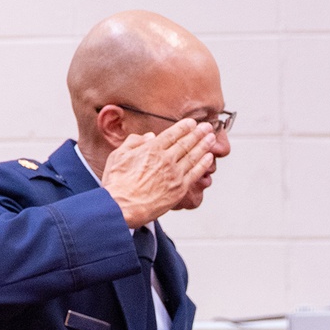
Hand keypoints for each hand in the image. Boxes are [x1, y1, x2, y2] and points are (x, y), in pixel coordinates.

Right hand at [102, 118, 217, 227]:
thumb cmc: (117, 184)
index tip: (192, 122)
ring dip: (204, 145)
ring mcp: (174, 174)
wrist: (122, 207)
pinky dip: (203, 164)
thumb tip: (149, 136)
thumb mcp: (118, 156)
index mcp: (151, 149)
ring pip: (193, 156)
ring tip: (211, 137)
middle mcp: (166, 159)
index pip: (172, 134)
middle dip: (198, 133)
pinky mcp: (179, 189)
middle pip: (186, 143)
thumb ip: (134, 142)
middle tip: (207, 126)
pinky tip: (209, 157)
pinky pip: (195, 173)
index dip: (184, 127)